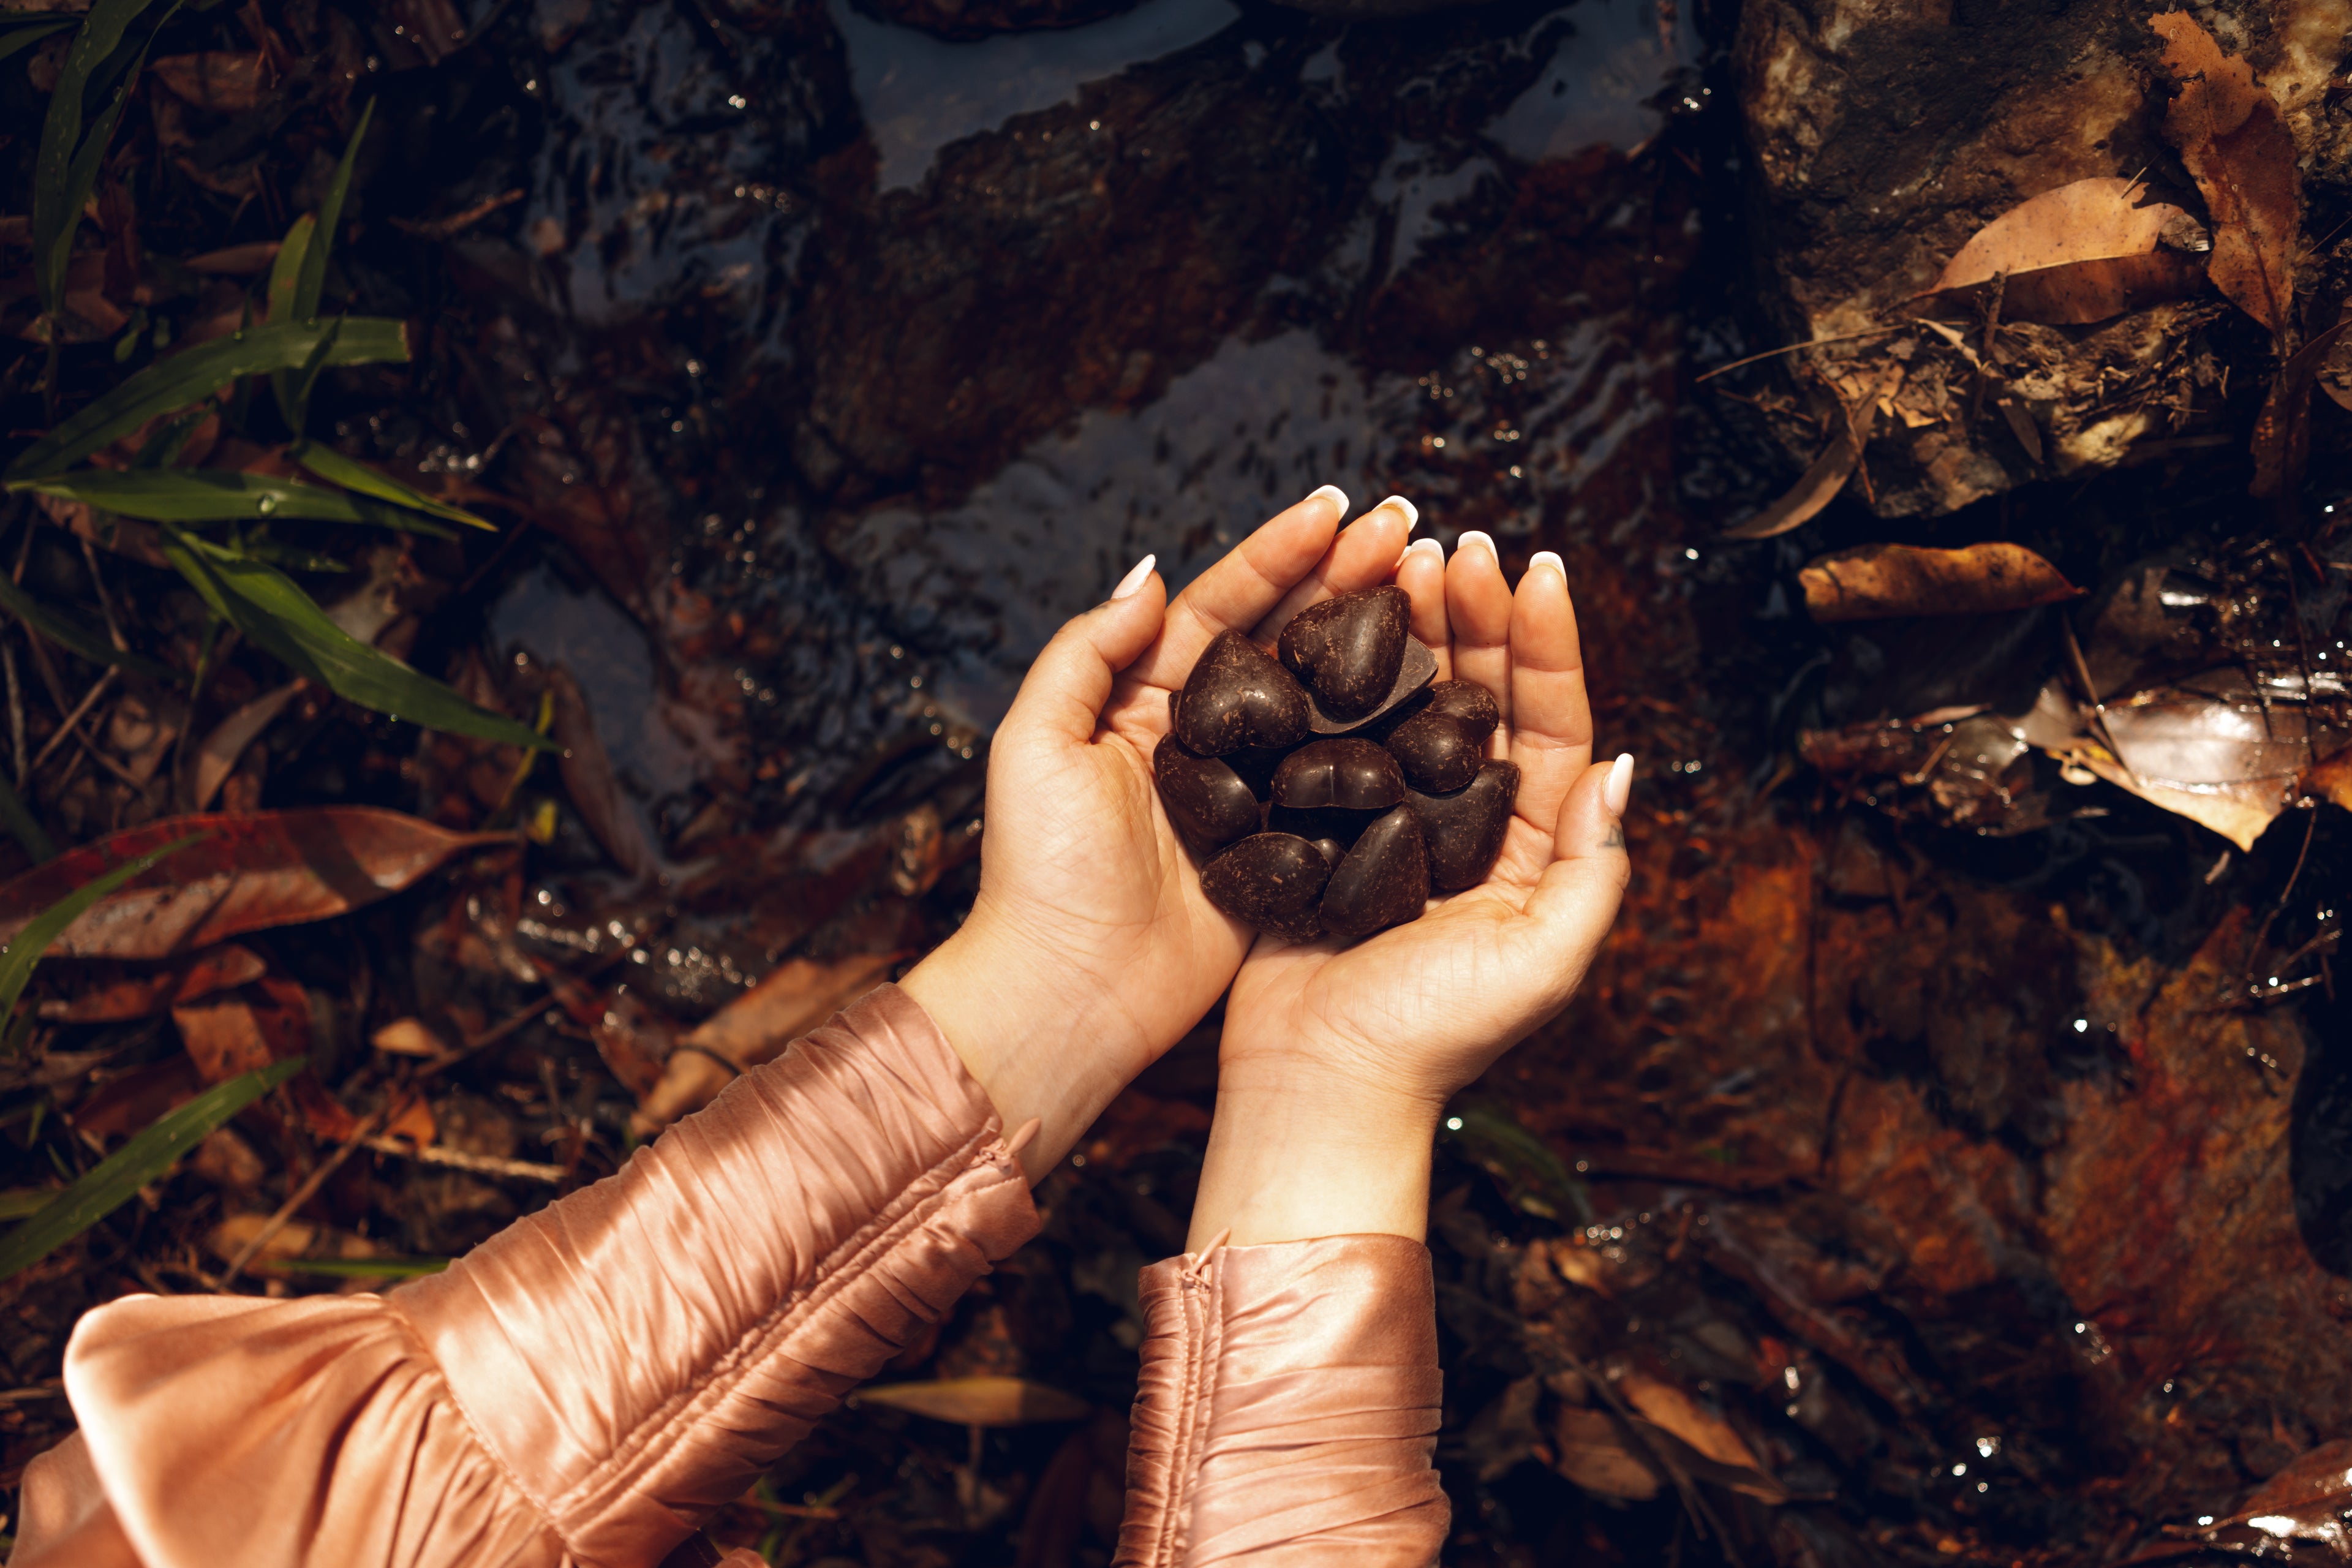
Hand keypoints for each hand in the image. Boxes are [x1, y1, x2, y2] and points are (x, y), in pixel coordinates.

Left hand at [901, 488, 1422, 1177]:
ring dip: (1380, 642)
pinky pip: (1344, 780)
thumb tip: (1152, 574)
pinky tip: (1438, 693)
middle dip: (1349, 578)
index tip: (1340, 508)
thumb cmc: (1040, 871)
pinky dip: (1390, 736)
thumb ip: (1086, 653)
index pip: (1224, 607)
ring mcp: (1254, 790)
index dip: (1281, 554)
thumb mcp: (1037, 746)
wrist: (1069, 990)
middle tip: (1411, 529)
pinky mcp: (1287, 847)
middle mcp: (1207, 735)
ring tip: (1436, 586)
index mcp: (1145, 698)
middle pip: (1288, 638)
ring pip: (1327, 698)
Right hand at [1187, 531, 1631, 1247]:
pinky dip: (1340, 670)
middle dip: (1473, 612)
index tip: (1537, 570)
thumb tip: (1621, 764)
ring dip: (1408, 624)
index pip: (1551, 720)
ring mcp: (1390, 814)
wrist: (1317, 1083)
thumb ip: (1592, 866)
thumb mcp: (1544, 960)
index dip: (1546, 643)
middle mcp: (1465, 819)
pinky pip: (1340, 728)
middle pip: (1480, 690)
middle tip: (1455, 545)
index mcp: (1529, 845)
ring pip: (1410, 695)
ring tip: (1401, 558)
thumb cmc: (1434, 1036)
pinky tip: (1334, 617)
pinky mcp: (1322, 819)